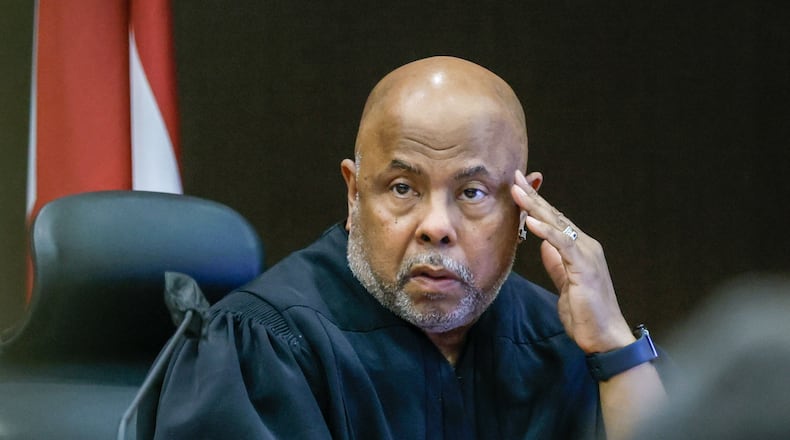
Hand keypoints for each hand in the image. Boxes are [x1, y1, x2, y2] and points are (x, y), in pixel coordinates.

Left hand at [510, 170, 633, 353]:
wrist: (604, 336)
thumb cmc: (587, 313)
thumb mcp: (565, 284)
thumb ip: (557, 264)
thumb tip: (544, 246)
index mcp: (580, 249)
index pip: (555, 220)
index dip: (537, 204)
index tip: (519, 188)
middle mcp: (585, 246)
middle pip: (555, 215)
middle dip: (533, 195)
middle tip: (515, 177)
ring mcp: (587, 254)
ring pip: (557, 224)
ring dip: (535, 206)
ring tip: (517, 192)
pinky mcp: (584, 267)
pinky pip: (562, 244)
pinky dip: (546, 231)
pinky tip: (531, 220)